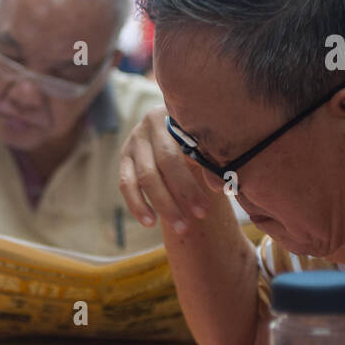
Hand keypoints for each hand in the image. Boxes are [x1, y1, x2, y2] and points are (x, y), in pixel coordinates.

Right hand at [118, 106, 214, 234]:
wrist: (175, 124)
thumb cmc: (199, 134)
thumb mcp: (207, 140)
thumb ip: (212, 159)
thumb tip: (219, 185)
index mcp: (171, 117)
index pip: (180, 153)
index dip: (191, 183)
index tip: (207, 209)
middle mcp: (147, 126)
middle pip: (162, 165)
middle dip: (181, 195)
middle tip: (200, 218)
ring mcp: (133, 142)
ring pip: (143, 178)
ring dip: (162, 205)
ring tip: (181, 227)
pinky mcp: (125, 158)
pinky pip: (126, 184)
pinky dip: (137, 205)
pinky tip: (150, 222)